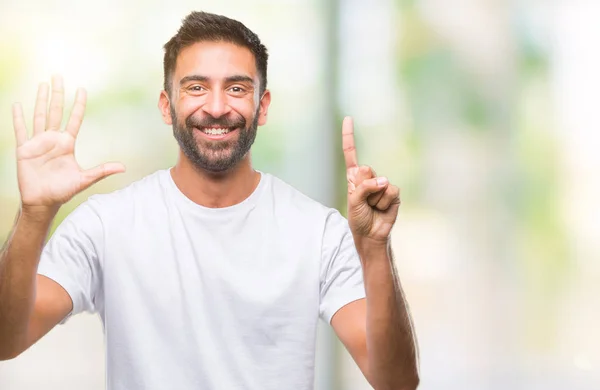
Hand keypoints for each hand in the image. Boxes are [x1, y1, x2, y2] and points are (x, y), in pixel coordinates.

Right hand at [12, 75, 124, 211]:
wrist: (43, 202)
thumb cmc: (63, 191)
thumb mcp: (85, 179)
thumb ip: (102, 171)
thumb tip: (123, 167)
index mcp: (67, 144)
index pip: (74, 119)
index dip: (78, 105)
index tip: (82, 90)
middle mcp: (53, 139)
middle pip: (55, 111)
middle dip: (57, 94)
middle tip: (58, 76)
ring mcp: (38, 143)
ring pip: (39, 116)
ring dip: (40, 100)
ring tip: (42, 84)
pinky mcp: (24, 149)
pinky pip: (20, 130)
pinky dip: (18, 118)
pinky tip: (17, 104)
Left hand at [343, 117, 399, 244]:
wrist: (371, 234)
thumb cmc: (358, 218)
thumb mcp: (354, 201)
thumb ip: (364, 187)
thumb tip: (384, 180)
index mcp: (354, 177)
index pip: (351, 153)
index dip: (349, 136)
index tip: (348, 118)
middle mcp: (368, 178)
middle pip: (365, 170)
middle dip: (363, 187)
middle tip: (363, 202)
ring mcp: (381, 184)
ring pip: (378, 183)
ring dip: (373, 199)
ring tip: (372, 208)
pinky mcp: (393, 193)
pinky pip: (390, 191)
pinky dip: (384, 202)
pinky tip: (382, 209)